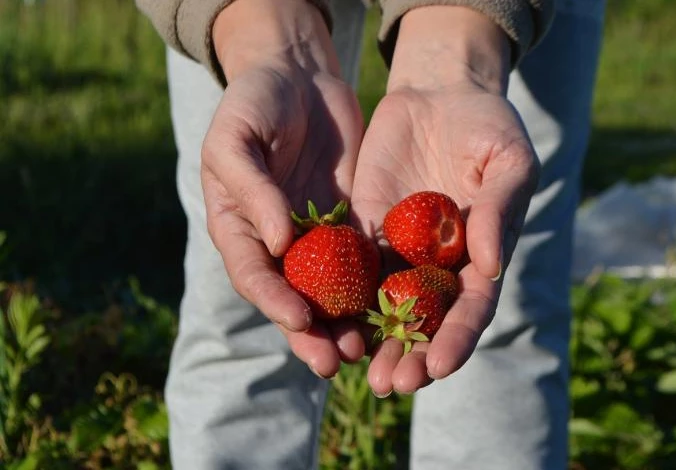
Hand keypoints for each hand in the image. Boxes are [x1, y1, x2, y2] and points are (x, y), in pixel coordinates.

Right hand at [203, 0, 365, 377]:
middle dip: (312, 333)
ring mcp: (313, 237)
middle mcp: (275, 242)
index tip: (300, 319)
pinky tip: (390, 311)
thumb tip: (279, 242)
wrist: (298, 76)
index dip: (273, 301)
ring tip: (365, 349)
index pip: (253, 274)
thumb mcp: (237, 137)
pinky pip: (360, 263)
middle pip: (291, 297)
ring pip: (328, 291)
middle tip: (336, 361)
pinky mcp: (348, 224)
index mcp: (238, 226)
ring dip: (344, 323)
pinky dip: (372, 290)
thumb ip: (252, 188)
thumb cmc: (254, 101)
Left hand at [351, 6, 539, 395]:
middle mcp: (438, 263)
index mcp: (481, 255)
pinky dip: (338, 298)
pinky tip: (323, 322)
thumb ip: (500, 210)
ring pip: (385, 306)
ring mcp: (400, 250)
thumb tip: (490, 266)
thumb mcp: (507, 160)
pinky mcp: (365, 230)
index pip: (471, 307)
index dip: (456, 339)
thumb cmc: (487, 125)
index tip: (438, 367)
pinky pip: (349, 269)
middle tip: (391, 385)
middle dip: (410, 354)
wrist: (439, 92)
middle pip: (425, 320)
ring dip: (373, 342)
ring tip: (357, 373)